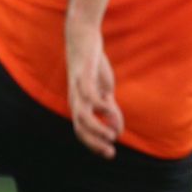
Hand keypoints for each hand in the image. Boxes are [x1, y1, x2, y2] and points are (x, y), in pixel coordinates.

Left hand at [65, 22, 122, 159]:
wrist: (83, 38)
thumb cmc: (93, 66)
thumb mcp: (104, 90)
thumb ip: (109, 109)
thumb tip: (117, 129)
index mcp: (79, 104)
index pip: (82, 131)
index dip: (94, 144)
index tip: (109, 153)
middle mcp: (75, 99)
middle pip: (79, 128)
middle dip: (94, 143)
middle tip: (110, 153)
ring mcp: (77, 88)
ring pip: (81, 115)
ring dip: (96, 129)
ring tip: (112, 136)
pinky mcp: (83, 76)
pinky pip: (89, 95)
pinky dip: (100, 106)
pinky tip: (111, 108)